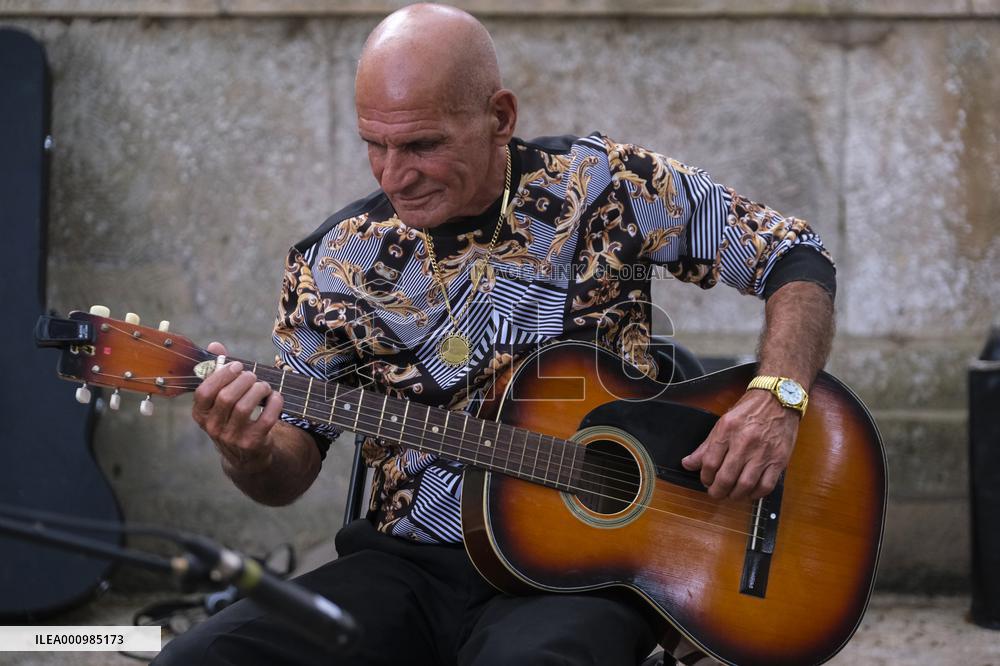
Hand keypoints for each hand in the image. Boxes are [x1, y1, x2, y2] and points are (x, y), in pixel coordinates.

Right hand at [192, 342, 284, 473]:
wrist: (246, 456)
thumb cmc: (232, 417)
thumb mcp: (221, 399)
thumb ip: (218, 371)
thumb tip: (215, 346)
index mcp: (201, 414)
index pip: (204, 392)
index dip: (222, 375)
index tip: (237, 366)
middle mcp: (213, 428)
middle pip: (227, 397)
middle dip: (244, 380)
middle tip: (252, 376)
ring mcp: (233, 437)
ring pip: (245, 407)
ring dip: (259, 390)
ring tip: (264, 386)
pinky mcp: (253, 443)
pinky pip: (266, 419)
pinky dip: (274, 404)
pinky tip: (276, 397)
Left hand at [681, 390, 798, 499]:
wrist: (779, 400)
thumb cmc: (749, 411)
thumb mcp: (723, 423)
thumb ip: (705, 447)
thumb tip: (688, 464)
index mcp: (727, 431)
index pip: (710, 463)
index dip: (705, 477)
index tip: (706, 481)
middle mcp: (744, 442)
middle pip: (726, 477)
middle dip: (717, 491)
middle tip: (715, 493)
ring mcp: (763, 452)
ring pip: (745, 485)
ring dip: (735, 495)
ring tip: (731, 494)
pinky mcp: (779, 460)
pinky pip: (766, 485)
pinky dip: (756, 494)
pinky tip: (750, 492)